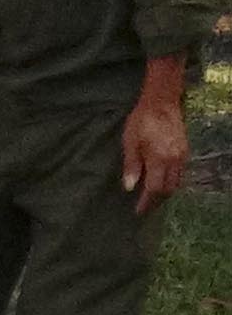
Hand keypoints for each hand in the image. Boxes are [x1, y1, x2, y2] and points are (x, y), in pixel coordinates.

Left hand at [122, 91, 188, 212]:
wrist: (162, 103)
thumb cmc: (141, 121)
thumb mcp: (130, 142)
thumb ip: (131, 166)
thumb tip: (129, 187)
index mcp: (159, 160)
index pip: (154, 189)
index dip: (146, 202)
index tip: (138, 211)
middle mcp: (174, 161)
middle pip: (168, 190)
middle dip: (156, 201)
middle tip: (144, 207)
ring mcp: (182, 157)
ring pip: (176, 183)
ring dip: (165, 192)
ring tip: (152, 198)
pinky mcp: (185, 152)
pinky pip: (180, 174)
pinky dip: (171, 182)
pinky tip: (161, 181)